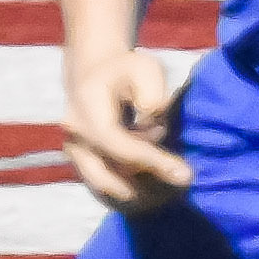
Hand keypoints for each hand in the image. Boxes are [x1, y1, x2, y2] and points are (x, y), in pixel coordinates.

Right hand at [63, 46, 196, 209]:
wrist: (94, 73)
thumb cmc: (125, 70)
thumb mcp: (146, 69)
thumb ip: (152, 96)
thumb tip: (152, 130)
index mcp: (86, 107)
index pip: (117, 144)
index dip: (150, 161)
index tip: (185, 174)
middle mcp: (74, 134)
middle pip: (107, 174)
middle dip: (146, 182)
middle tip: (181, 180)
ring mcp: (74, 151)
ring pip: (105, 185)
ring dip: (138, 189)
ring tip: (167, 180)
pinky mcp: (81, 163)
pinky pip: (105, 185)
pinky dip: (129, 188)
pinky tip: (154, 181)